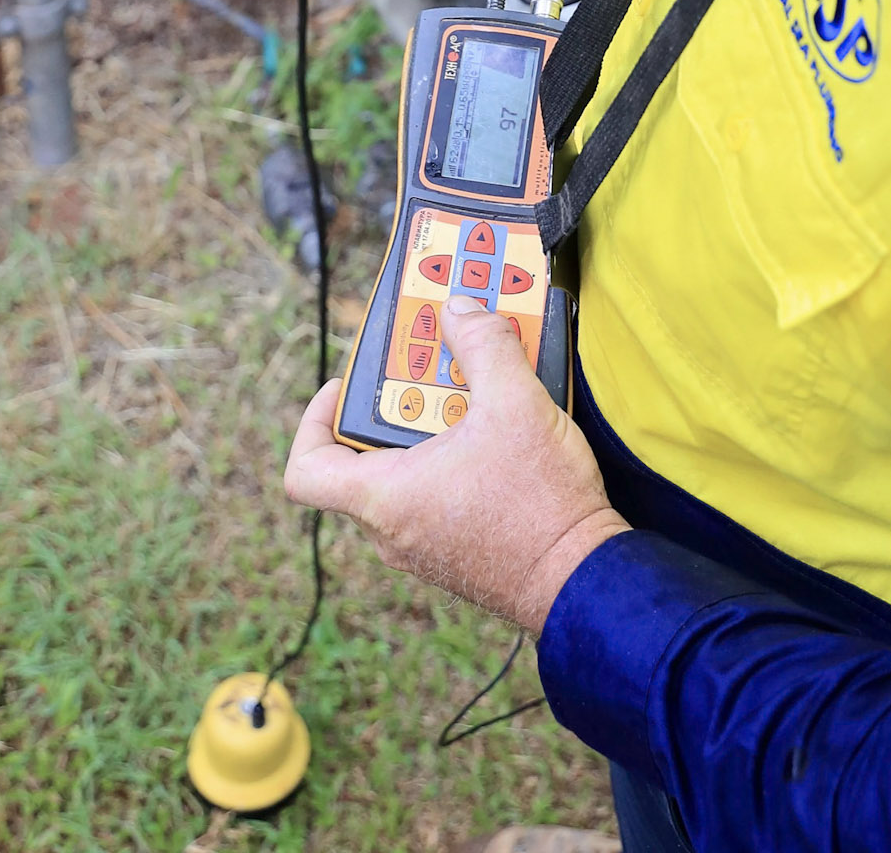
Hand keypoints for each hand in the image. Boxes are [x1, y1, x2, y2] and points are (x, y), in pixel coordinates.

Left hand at [284, 296, 627, 633]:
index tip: (348, 386)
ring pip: (407, 472)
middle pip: (367, 454)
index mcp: (385, 497)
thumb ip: (483, 345)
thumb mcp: (515, 403)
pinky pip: (436, 492)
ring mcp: (423, 544)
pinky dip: (455, 456)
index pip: (306, 469)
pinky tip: (498, 431)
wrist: (584, 581)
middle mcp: (393, 529)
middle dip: (403, 401)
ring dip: (436, 426)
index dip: (315, 418)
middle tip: (438, 366)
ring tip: (480, 389)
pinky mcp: (455, 551)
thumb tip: (459, 310)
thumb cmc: (541, 508)